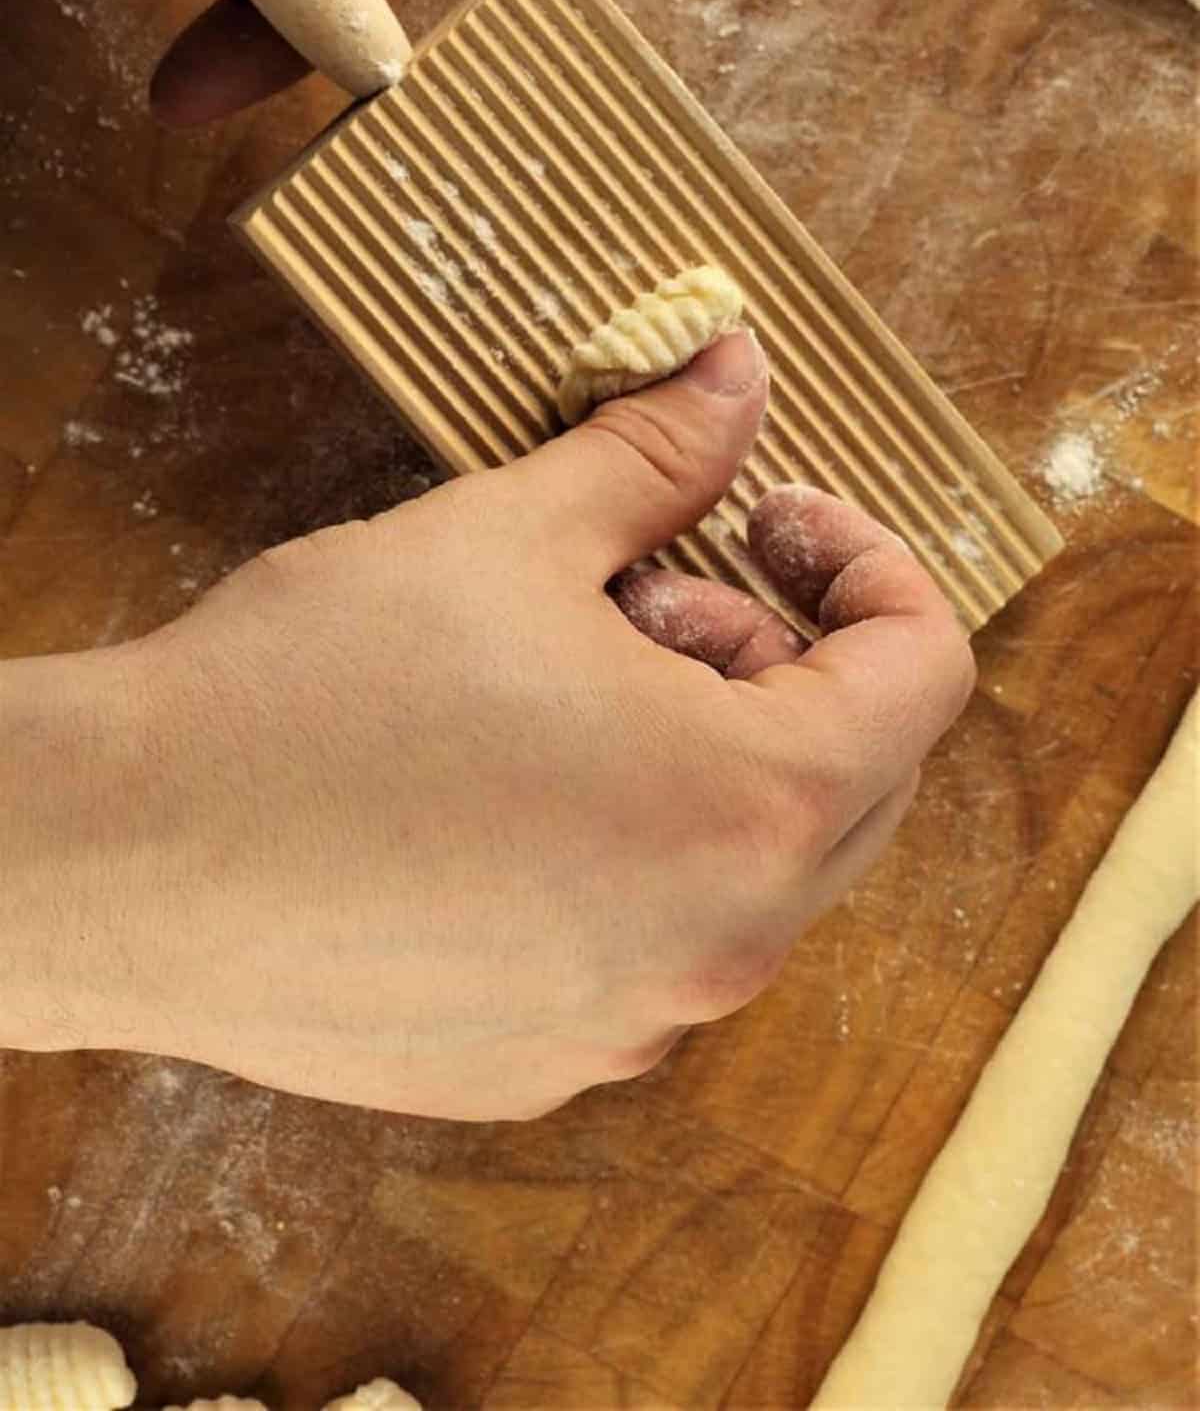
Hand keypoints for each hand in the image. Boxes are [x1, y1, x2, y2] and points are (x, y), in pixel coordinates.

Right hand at [0, 334, 972, 1118]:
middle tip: (638, 591)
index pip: (922, 678)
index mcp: (746, 808)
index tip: (771, 517)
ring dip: (688, 752)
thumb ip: (658, 454)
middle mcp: (716, 948)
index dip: (868, 565)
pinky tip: (492, 793)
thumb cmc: (312, 692)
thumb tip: (737, 374)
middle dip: (769, 659)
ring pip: (743, 864)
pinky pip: (646, 942)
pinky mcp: (538, 1067)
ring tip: (544, 685)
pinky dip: (619, 852)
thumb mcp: (510, 536)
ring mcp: (628, 1025)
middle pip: (849, 778)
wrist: (122, 858)